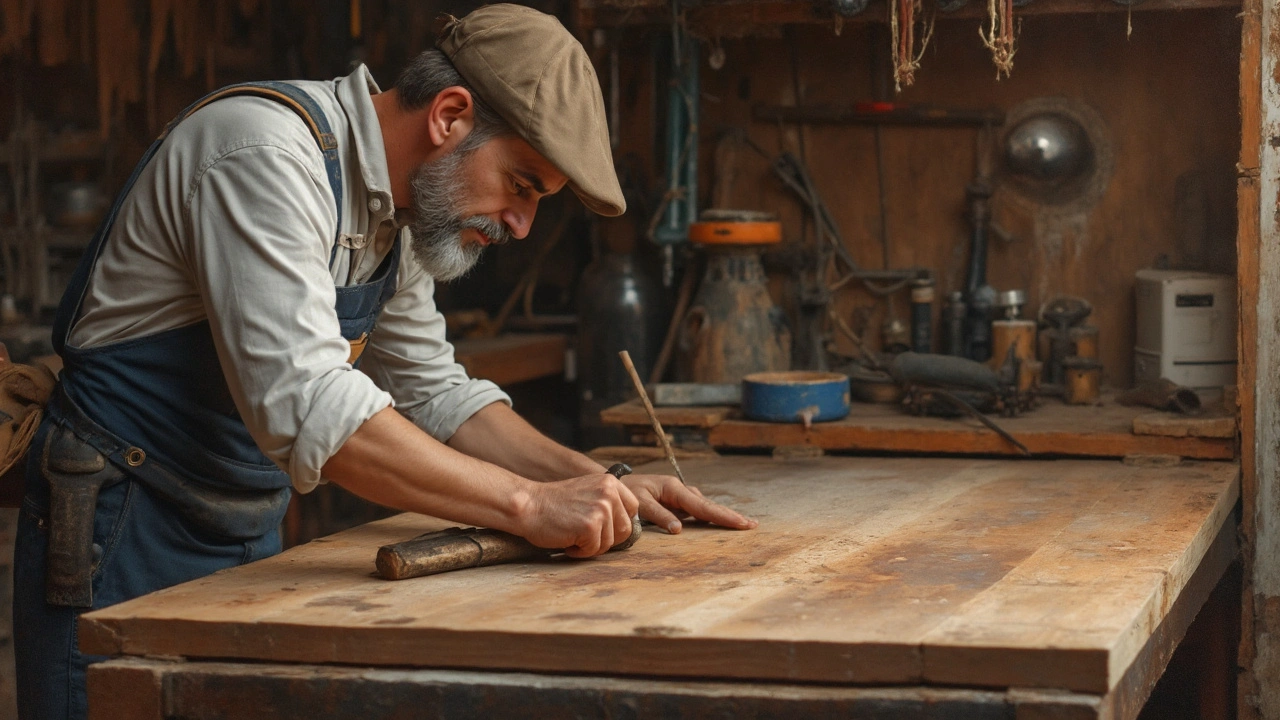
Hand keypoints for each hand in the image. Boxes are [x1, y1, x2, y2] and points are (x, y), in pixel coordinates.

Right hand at [520, 472, 639, 557]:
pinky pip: (594, 550)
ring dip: (592, 546)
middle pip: (626, 529)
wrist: (528, 505)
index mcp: (610, 482)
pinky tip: (567, 542)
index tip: (603, 527)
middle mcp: (609, 493)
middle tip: (585, 536)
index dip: (619, 523)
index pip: (633, 508)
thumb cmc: (554, 504)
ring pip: (611, 542)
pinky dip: (580, 552)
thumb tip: (627, 526)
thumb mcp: (587, 492)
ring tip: (573, 536)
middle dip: (607, 538)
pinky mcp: (590, 526)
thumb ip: (607, 502)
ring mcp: (601, 509)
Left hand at [622, 474, 757, 534]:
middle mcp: (680, 491)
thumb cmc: (625, 492)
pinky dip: (708, 516)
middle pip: (709, 506)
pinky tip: (718, 523)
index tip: (742, 523)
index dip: (723, 516)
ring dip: (720, 515)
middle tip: (752, 525)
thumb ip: (658, 515)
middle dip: (730, 515)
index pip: (702, 507)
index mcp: (674, 489)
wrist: (614, 483)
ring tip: (740, 524)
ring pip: (704, 507)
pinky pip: (695, 510)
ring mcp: (679, 496)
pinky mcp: (675, 502)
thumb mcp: (639, 503)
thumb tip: (679, 529)